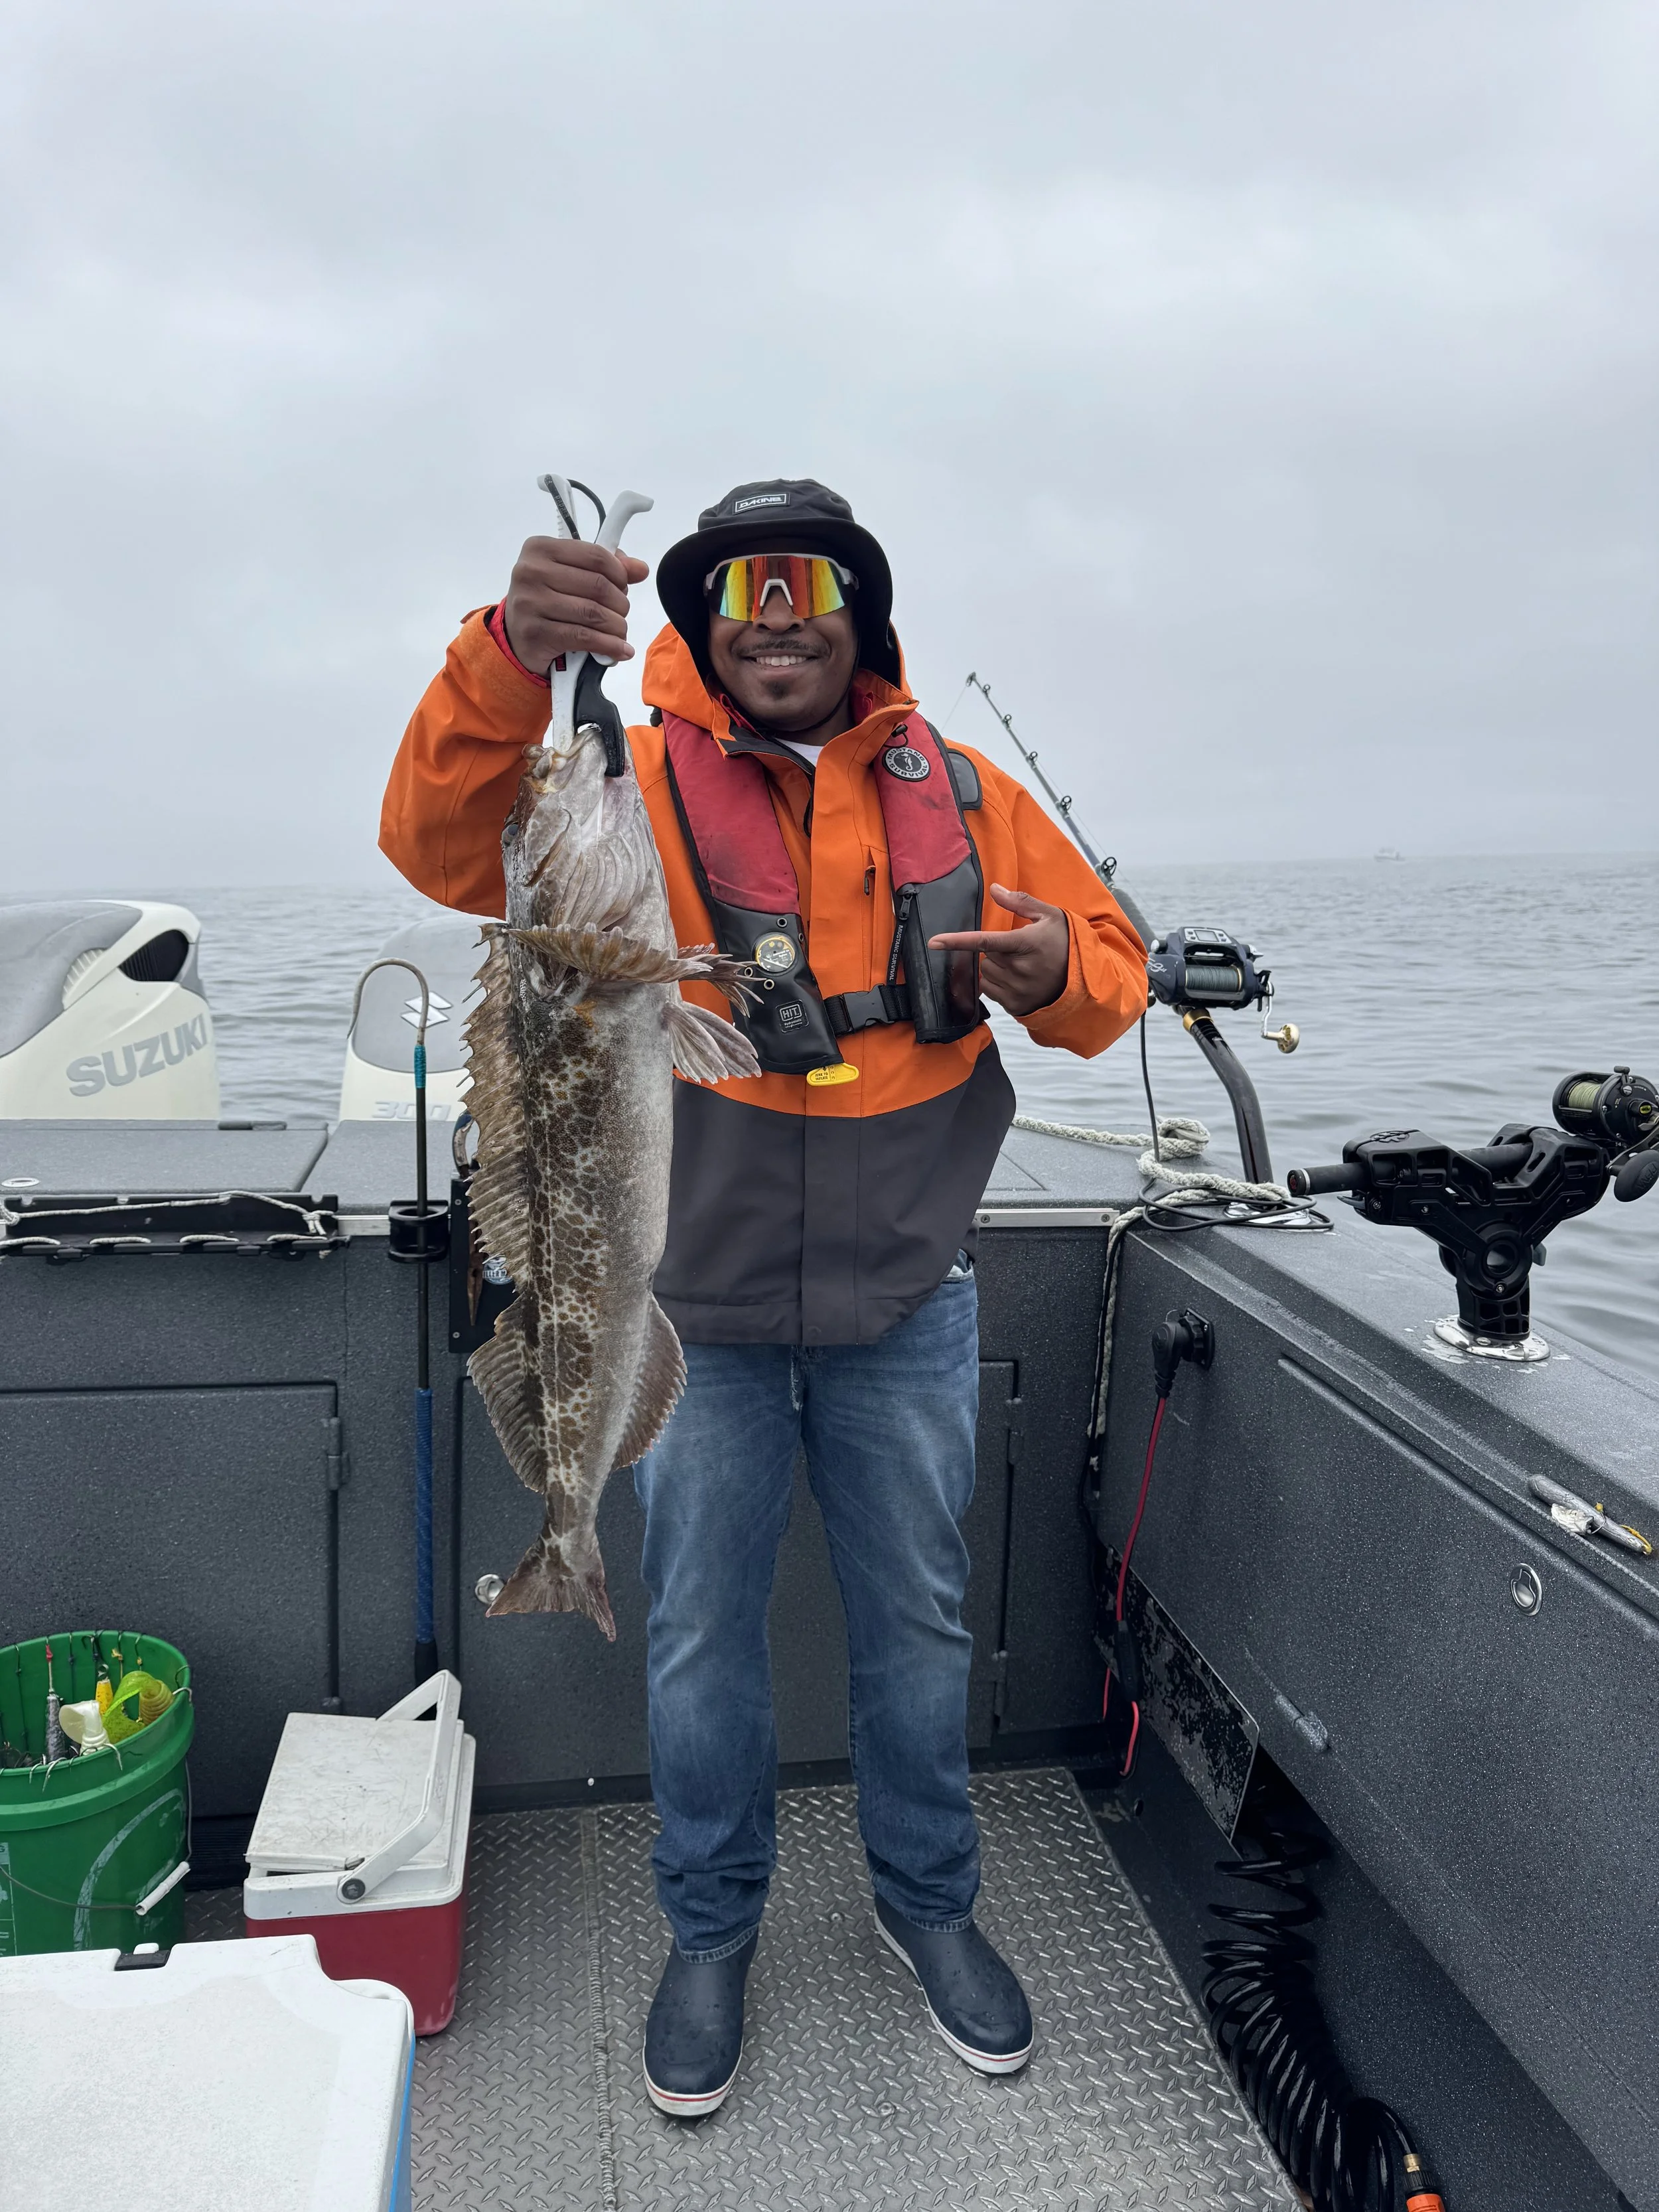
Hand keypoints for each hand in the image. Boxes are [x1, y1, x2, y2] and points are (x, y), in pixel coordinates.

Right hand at [501, 536, 649, 674]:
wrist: (516, 636)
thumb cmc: (546, 600)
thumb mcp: (570, 575)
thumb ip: (604, 567)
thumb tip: (640, 568)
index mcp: (540, 549)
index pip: (595, 555)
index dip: (619, 573)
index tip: (624, 585)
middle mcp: (530, 572)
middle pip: (597, 585)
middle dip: (619, 603)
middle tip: (621, 613)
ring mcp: (530, 603)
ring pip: (593, 613)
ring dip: (617, 626)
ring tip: (620, 632)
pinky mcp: (535, 633)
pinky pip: (584, 637)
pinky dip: (609, 645)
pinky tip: (619, 649)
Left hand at [929, 883, 1069, 1016]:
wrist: (1085, 978)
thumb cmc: (1066, 942)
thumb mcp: (1049, 916)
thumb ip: (1020, 902)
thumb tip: (994, 889)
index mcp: (1026, 944)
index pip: (984, 941)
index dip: (956, 942)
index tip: (934, 943)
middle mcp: (1019, 969)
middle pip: (984, 958)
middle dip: (995, 953)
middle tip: (1018, 950)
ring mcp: (1018, 990)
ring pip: (986, 975)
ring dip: (995, 969)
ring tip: (1020, 965)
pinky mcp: (1016, 1006)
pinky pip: (992, 992)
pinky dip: (998, 984)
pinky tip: (1018, 979)